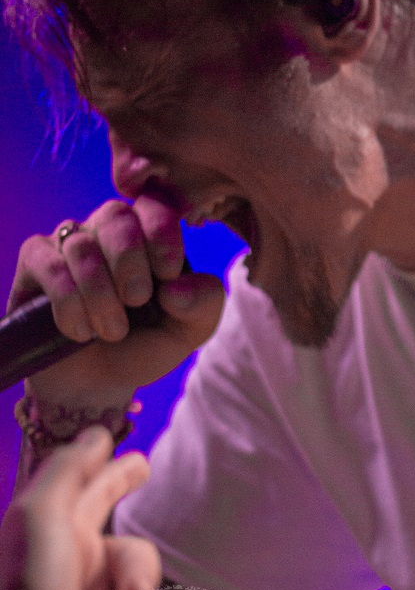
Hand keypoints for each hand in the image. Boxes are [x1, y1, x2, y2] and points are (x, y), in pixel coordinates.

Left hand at [0, 426, 160, 589]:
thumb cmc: (23, 588)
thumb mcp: (40, 515)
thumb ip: (69, 470)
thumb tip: (99, 433)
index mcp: (66, 537)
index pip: (100, 493)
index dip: (119, 474)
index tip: (141, 462)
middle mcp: (80, 574)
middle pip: (138, 557)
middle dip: (140, 575)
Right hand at [8, 194, 223, 403]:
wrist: (96, 383)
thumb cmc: (143, 345)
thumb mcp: (187, 332)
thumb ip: (204, 304)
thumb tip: (175, 287)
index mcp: (149, 235)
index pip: (155, 206)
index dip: (162, 236)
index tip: (168, 275)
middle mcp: (108, 230)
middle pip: (116, 216)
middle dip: (130, 264)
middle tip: (137, 302)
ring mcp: (69, 243)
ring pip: (81, 246)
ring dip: (100, 296)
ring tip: (111, 331)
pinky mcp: (35, 262)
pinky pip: (49, 265)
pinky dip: (69, 303)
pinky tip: (80, 331)